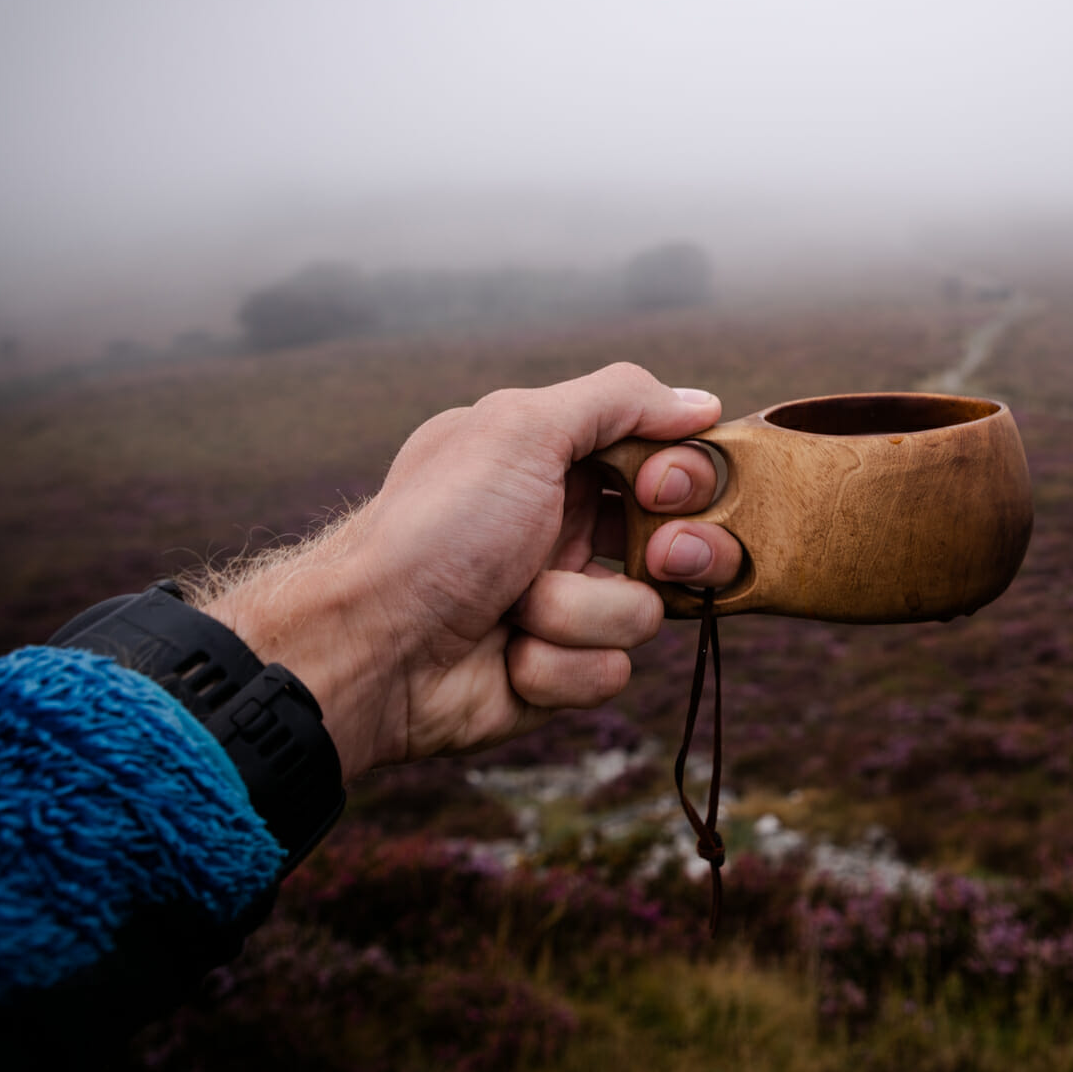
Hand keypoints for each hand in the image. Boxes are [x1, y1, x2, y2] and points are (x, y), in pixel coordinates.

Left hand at [198, 363, 744, 779]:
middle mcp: (564, 527)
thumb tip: (702, 402)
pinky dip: (559, 664)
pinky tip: (507, 657)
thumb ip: (619, 400)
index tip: (661, 488)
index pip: (665, 459)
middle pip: (679, 537)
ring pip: (648, 611)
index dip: (681, 477)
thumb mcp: (520, 429)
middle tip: (650, 554)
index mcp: (555, 462)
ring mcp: (564, 602)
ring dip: (581, 612)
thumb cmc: (435, 530)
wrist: (370, 646)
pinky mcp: (557, 670)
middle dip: (671, 550)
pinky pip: (610, 670)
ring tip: (518, 609)